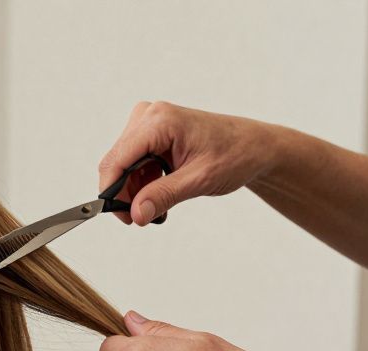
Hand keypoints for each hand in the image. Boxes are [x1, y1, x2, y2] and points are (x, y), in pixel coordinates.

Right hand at [98, 101, 277, 225]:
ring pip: (122, 164)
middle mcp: (150, 116)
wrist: (255, 147)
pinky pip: (132, 161)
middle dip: (124, 192)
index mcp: (160, 121)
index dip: (111, 190)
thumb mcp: (199, 179)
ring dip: (133, 188)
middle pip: (117, 162)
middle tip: (140, 216)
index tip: (120, 216)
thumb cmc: (235, 154)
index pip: (118, 159)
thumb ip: (163, 196)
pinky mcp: (152, 132)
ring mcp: (149, 122)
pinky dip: (141, 181)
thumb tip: (135, 214)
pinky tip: (158, 191)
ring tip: (156, 204)